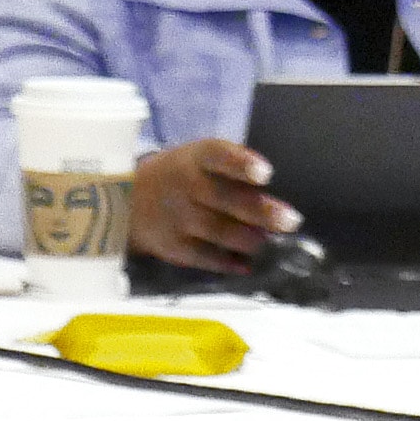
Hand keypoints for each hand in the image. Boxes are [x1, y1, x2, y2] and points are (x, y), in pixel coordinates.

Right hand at [131, 136, 295, 271]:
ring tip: (270, 243)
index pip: (218, 156)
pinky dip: (228, 262)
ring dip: (249, 239)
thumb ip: (229, 172)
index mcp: (194, 158)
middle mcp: (185, 186)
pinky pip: (204, 257)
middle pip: (225, 199)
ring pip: (218, 231)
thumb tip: (272, 195)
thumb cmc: (179, 177)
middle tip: (291, 220)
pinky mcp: (173, 246)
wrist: (127, 202)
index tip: (266, 173)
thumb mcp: (195, 160)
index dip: (241, 164)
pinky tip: (247, 264)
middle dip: (261, 211)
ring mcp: (177, 218)